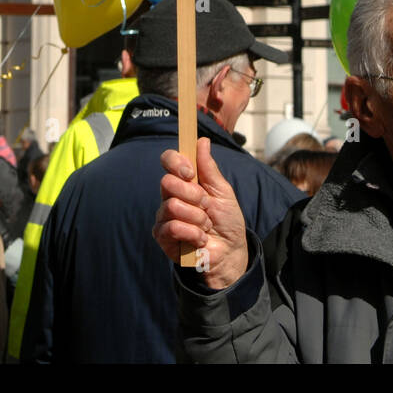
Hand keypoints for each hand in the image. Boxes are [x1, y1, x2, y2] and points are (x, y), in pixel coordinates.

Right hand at [153, 137, 248, 288]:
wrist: (230, 251)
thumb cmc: (227, 220)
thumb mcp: (223, 191)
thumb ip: (209, 169)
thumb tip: (202, 141)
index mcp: (185, 181)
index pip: (168, 160)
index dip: (176, 162)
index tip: (190, 172)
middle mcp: (171, 195)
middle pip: (167, 182)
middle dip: (193, 195)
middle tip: (206, 205)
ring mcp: (164, 216)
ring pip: (171, 206)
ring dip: (196, 217)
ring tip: (206, 226)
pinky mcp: (163, 236)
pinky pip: (172, 227)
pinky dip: (192, 233)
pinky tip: (200, 239)